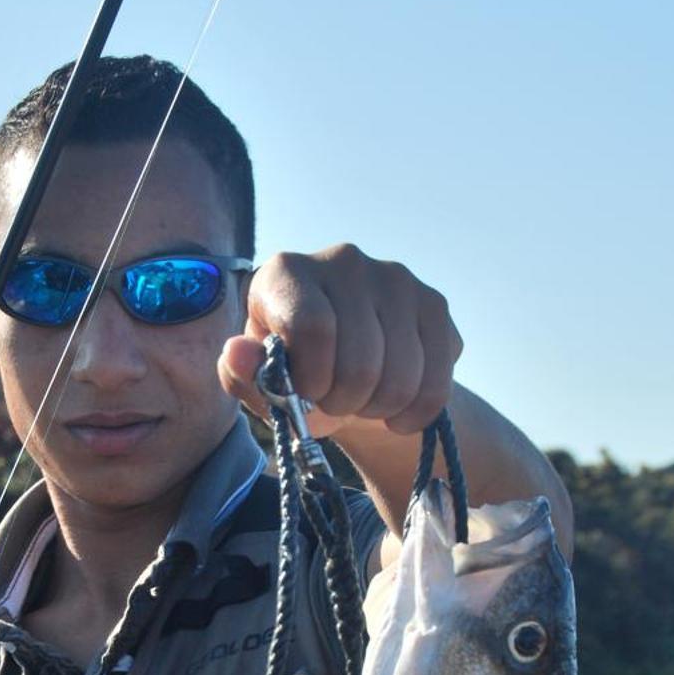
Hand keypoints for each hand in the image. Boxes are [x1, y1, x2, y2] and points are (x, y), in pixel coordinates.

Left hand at [218, 244, 461, 439]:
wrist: (349, 376)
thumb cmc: (294, 376)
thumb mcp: (259, 384)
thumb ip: (242, 373)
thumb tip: (237, 352)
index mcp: (287, 271)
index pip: (313, 326)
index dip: (312, 379)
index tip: (305, 395)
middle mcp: (344, 260)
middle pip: (360, 361)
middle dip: (344, 402)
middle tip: (333, 402)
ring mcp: (397, 278)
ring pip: (402, 376)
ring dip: (378, 408)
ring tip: (361, 402)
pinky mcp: (435, 304)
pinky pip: (435, 383)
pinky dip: (413, 413)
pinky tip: (395, 410)